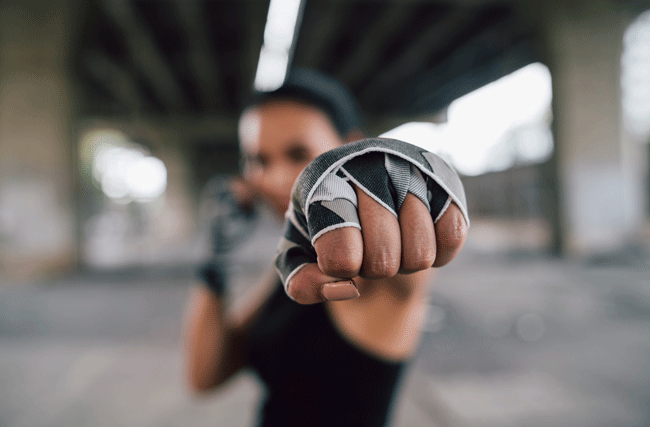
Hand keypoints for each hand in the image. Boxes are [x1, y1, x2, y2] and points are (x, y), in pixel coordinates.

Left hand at [274, 138, 468, 303]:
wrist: (363, 189)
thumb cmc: (325, 226)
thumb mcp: (298, 252)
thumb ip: (302, 282)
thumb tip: (346, 289)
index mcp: (321, 181)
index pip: (340, 253)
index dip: (342, 266)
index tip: (337, 256)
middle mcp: (367, 166)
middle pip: (382, 261)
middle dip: (371, 268)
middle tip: (365, 246)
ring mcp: (409, 170)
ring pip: (419, 256)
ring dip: (403, 262)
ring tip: (391, 238)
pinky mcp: (444, 180)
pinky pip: (452, 237)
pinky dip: (438, 253)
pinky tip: (418, 236)